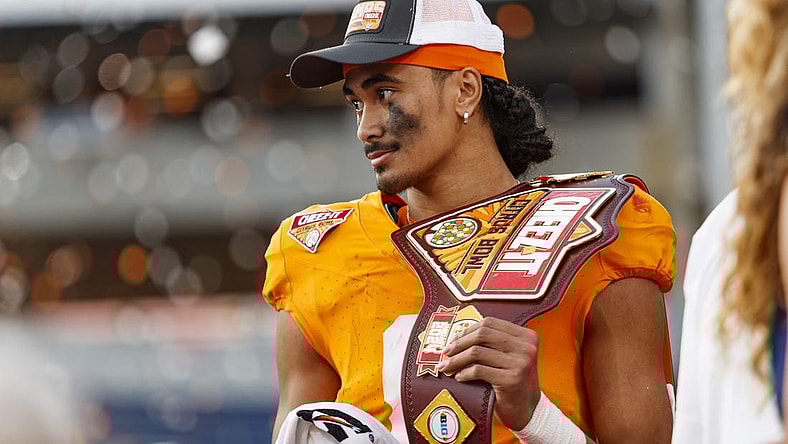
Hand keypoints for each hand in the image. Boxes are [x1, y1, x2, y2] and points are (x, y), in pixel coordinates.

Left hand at [436, 316, 540, 430]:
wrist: (528, 410)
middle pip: (482, 335)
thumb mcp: (509, 356)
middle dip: (459, 343)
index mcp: (526, 336)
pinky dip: (464, 373)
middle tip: (446, 352)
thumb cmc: (513, 381)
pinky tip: (460, 377)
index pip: (489, 323)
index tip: (454, 339)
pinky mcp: (511, 380)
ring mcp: (520, 363)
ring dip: (457, 359)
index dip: (467, 330)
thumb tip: (458, 335)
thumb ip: (492, 343)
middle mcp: (526, 347)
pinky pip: (478, 370)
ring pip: (477, 352)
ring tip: (448, 366)